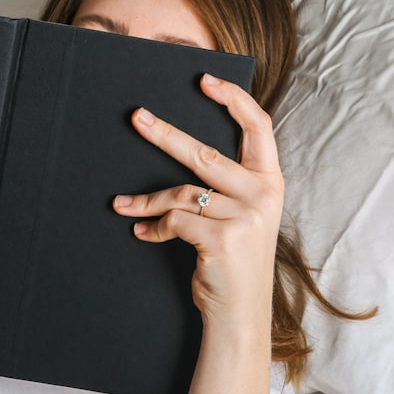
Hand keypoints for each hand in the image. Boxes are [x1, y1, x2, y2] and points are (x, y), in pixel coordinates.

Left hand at [112, 74, 283, 328]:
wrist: (240, 314)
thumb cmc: (233, 261)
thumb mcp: (243, 216)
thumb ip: (227, 184)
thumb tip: (180, 148)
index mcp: (271, 182)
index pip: (259, 127)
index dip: (233, 99)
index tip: (205, 79)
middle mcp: (263, 195)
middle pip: (205, 153)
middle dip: (164, 133)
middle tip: (136, 117)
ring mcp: (245, 216)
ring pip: (181, 192)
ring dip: (145, 200)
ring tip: (122, 204)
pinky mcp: (223, 238)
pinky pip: (175, 220)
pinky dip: (154, 227)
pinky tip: (142, 232)